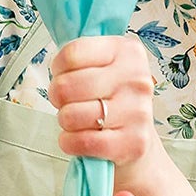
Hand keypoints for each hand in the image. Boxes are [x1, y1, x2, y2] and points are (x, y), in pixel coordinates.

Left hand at [50, 36, 162, 187]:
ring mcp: (137, 112)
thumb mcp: (104, 66)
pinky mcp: (134, 142)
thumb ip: (80, 58)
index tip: (63, 76)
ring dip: (65, 122)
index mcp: (127, 52)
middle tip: (66, 102)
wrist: (138, 135)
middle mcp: (135, 79)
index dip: (58, 69)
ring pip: (71, 116)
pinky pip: (83, 142)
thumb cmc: (113, 97)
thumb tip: (57, 66)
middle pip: (67, 86)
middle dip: (57, 97)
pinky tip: (77, 138)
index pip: (72, 54)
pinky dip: (70, 143)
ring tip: (76, 120)